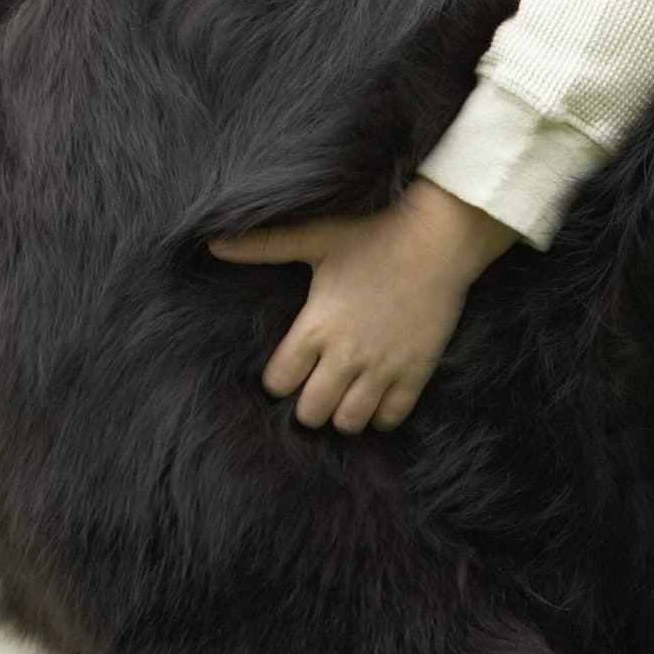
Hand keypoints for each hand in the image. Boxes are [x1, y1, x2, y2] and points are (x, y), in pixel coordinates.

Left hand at [211, 178, 517, 432]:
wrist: (440, 235)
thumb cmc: (375, 231)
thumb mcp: (315, 236)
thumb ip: (264, 246)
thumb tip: (212, 243)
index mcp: (317, 325)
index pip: (280, 381)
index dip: (278, 380)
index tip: (285, 371)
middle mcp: (347, 354)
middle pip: (312, 412)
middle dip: (307, 406)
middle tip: (312, 389)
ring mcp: (384, 367)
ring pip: (350, 422)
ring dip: (342, 414)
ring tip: (343, 396)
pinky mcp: (416, 371)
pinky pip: (392, 417)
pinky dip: (381, 415)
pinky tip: (376, 397)